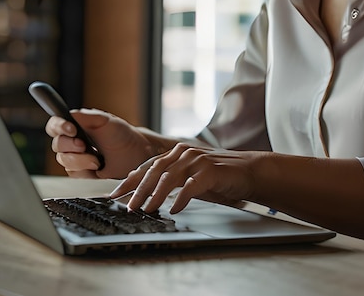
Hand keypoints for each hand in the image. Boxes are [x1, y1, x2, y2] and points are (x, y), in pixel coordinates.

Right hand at [45, 108, 153, 178]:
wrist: (135, 156)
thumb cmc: (122, 135)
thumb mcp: (105, 120)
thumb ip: (86, 116)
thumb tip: (70, 113)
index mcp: (75, 126)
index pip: (54, 125)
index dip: (58, 127)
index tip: (71, 129)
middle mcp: (72, 141)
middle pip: (56, 145)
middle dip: (70, 146)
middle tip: (85, 146)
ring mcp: (76, 158)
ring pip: (64, 161)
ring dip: (80, 161)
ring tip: (97, 160)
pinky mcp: (81, 173)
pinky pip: (73, 174)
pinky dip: (85, 171)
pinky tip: (97, 168)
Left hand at [110, 143, 261, 213]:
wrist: (249, 171)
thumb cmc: (218, 176)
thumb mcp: (189, 176)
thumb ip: (169, 179)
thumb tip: (144, 191)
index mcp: (176, 153)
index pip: (147, 166)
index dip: (130, 180)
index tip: (115, 194)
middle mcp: (183, 153)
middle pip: (154, 170)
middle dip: (139, 189)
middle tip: (129, 206)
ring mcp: (197, 160)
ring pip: (170, 177)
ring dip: (156, 195)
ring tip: (147, 210)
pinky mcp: (211, 170)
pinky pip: (191, 186)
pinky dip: (181, 199)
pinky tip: (174, 209)